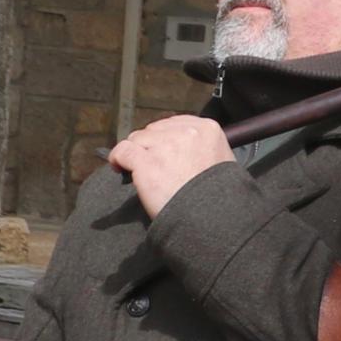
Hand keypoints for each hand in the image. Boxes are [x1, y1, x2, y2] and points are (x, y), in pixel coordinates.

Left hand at [108, 114, 233, 214]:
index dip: (164, 138)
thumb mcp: (222, 160)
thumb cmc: (219, 196)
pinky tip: (119, 167)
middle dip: (150, 146)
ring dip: (136, 154)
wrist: (213, 217)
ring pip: (137, 139)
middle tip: (154, 166)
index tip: (162, 152)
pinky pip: (122, 151)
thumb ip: (201, 146)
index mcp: (208, 129)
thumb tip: (176, 146)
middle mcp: (187, 132)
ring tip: (142, 172)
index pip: (174, 123)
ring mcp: (165, 146)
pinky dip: (118, 159)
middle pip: (153, 130)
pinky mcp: (146, 162)